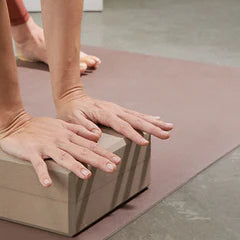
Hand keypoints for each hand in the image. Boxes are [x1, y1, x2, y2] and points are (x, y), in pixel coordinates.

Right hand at [0, 110, 121, 187]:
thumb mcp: (61, 125)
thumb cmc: (39, 126)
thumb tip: (96, 136)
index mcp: (67, 134)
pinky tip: (47, 184)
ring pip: (63, 157)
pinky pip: (38, 165)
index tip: (117, 160)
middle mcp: (60, 140)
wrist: (14, 123)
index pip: (89, 144)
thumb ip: (79, 130)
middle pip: (81, 151)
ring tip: (87, 176)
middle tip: (113, 168)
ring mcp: (46, 146)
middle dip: (97, 160)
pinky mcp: (32, 152)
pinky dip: (42, 174)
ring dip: (75, 166)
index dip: (104, 152)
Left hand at [55, 90, 173, 144]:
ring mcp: (117, 109)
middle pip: (136, 119)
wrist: (70, 97)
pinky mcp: (118, 110)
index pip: (121, 125)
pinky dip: (147, 118)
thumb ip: (83, 126)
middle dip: (152, 127)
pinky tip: (157, 120)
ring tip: (169, 127)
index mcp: (103, 113)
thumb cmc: (69, 112)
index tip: (145, 142)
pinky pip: (135, 115)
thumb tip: (96, 134)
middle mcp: (113, 109)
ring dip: (154, 123)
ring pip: (138, 116)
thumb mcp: (72, 119)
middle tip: (167, 134)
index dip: (133, 134)